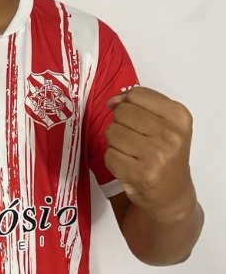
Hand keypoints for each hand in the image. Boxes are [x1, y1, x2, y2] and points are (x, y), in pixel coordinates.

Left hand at [105, 87, 195, 219]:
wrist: (172, 194)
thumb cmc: (165, 153)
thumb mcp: (164, 122)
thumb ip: (139, 104)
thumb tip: (112, 101)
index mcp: (179, 116)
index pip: (136, 94)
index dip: (127, 103)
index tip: (133, 116)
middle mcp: (171, 135)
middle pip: (122, 111)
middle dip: (121, 123)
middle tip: (134, 138)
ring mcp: (157, 156)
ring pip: (112, 131)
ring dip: (115, 142)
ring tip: (131, 152)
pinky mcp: (141, 174)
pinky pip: (109, 154)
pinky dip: (113, 159)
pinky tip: (128, 165)